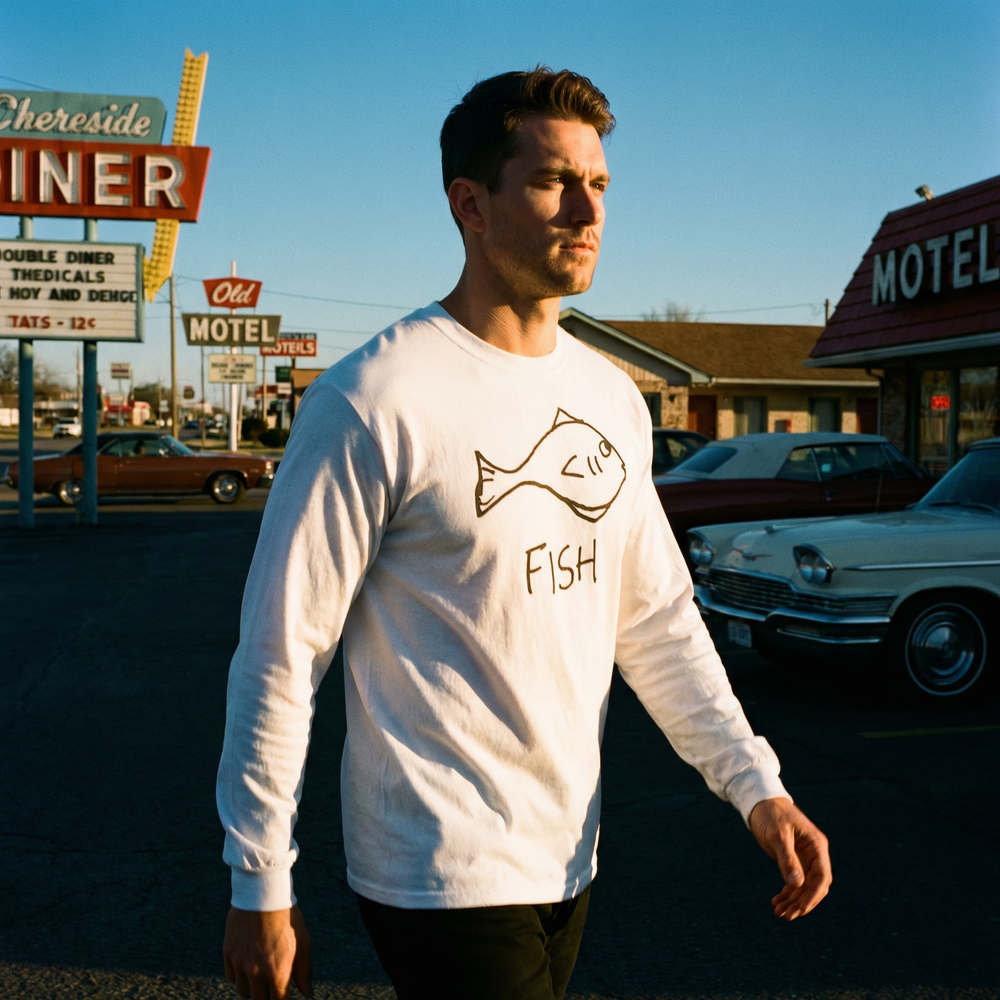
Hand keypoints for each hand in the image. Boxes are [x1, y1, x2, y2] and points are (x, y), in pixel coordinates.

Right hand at [223, 905, 312, 998]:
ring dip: (253, 989)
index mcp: (278, 972)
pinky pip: (232, 977)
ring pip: (244, 992)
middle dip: (268, 996)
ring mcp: (240, 964)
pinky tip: (248, 966)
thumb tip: (307, 993)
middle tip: (273, 986)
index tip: (284, 995)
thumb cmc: (287, 916)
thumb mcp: (303, 941)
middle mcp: (256, 972)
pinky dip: (240, 976)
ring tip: (261, 976)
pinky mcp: (228, 954)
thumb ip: (304, 971)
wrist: (263, 893)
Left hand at [749, 797, 831, 920]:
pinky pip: (794, 882)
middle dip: (802, 903)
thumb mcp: (777, 835)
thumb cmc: (771, 814)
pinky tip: (776, 903)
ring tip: (778, 913)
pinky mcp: (794, 861)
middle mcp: (814, 854)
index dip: (813, 896)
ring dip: (793, 901)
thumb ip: (787, 859)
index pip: (822, 877)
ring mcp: (805, 858)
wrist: (760, 802)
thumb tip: (797, 884)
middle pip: (815, 886)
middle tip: (786, 916)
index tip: (800, 910)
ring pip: (804, 887)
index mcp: (816, 846)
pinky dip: (787, 894)